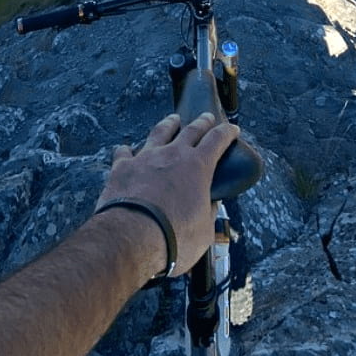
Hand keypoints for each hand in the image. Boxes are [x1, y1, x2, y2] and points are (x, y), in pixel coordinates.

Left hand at [95, 112, 237, 274]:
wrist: (132, 236)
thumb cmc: (174, 237)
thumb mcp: (204, 231)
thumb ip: (208, 213)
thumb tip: (210, 205)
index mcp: (198, 166)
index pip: (217, 140)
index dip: (227, 132)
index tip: (233, 128)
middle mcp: (173, 154)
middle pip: (191, 130)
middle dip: (202, 122)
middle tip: (206, 117)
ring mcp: (146, 157)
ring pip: (159, 132)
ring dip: (168, 124)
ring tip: (172, 119)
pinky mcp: (122, 167)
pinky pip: (124, 152)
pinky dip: (127, 150)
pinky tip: (125, 149)